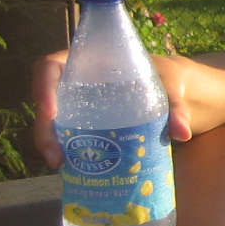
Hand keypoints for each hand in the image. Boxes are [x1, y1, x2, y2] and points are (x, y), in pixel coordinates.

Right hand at [34, 51, 194, 170]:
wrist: (174, 91)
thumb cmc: (168, 78)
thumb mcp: (173, 85)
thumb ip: (177, 106)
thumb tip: (181, 133)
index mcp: (92, 60)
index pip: (52, 65)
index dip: (43, 86)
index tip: (49, 112)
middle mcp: (77, 81)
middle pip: (46, 99)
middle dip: (44, 128)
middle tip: (55, 154)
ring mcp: (77, 102)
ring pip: (50, 120)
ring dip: (49, 142)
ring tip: (60, 163)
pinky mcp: (83, 121)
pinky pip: (63, 132)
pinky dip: (63, 148)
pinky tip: (68, 166)